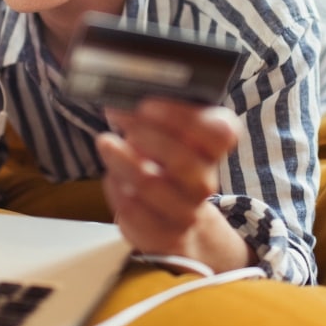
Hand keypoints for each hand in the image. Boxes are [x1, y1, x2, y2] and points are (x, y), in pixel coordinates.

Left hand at [96, 98, 254, 272]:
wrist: (175, 220)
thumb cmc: (167, 164)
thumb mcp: (170, 135)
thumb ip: (158, 114)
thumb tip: (126, 91)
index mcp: (213, 149)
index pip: (220, 133)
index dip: (183, 118)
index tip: (147, 104)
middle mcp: (205, 181)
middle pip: (182, 159)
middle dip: (144, 134)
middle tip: (117, 115)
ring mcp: (186, 211)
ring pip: (151, 184)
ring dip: (122, 159)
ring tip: (105, 143)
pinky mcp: (162, 233)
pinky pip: (133, 210)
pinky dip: (117, 188)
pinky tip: (113, 177)